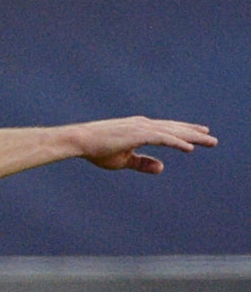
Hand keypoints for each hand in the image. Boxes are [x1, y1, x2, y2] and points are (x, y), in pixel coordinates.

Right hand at [72, 117, 216, 174]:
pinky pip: (163, 138)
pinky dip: (177, 142)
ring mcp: (142, 128)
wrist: (80, 140)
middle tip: (211, 138)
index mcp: (140, 128)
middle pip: (175, 128)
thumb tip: (162, 167)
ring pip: (173, 132)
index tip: (199, 133)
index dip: (184, 131)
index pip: (167, 129)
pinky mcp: (138, 134)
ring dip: (192, 137)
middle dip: (194, 133)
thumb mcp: (123, 159)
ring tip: (209, 141)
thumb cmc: (97, 149)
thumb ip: (143, 163)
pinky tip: (189, 148)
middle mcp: (144, 124)